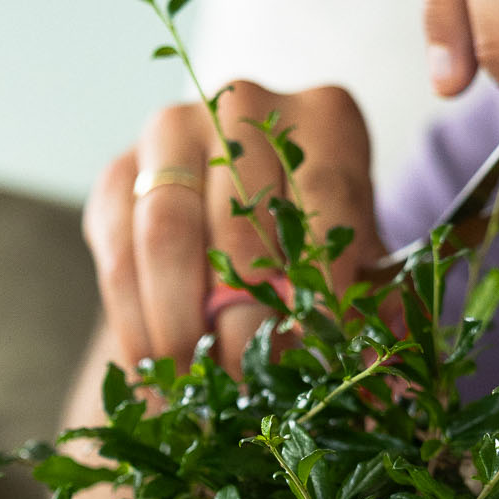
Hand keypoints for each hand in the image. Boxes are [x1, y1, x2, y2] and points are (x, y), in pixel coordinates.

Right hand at [81, 80, 379, 377]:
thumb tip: (380, 370)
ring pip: (166, 233)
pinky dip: (134, 319)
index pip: (326, 196)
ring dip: (179, 324)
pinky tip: (154, 368)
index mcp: (324, 119)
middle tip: (249, 390)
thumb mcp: (357, 264)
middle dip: (242, 321)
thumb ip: (371, 305)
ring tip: (197, 387)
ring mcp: (171, 132)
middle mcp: (244, 108)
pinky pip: (118, 252)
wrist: (236, 216)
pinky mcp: (119, 173)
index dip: (322, 278)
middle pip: (241, 219)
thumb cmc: (312, 243)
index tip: (319, 349)